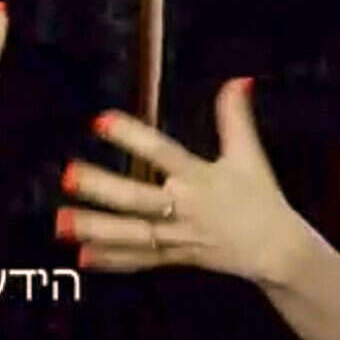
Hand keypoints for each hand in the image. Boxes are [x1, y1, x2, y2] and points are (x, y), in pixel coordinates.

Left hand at [57, 77, 308, 286]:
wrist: (278, 251)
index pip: (162, 153)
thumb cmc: (261, 198)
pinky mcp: (175, 257)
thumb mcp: (249, 155)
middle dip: (102, 188)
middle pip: (138, 198)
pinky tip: (82, 257)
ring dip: (96, 228)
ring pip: (132, 233)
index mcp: (199, 178)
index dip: (132, 136)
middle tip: (69, 176)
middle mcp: (184, 208)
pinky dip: (112, 260)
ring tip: (61, 221)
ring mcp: (177, 236)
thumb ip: (235, 117)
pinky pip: (140, 259)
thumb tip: (239, 79)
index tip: (101, 120)